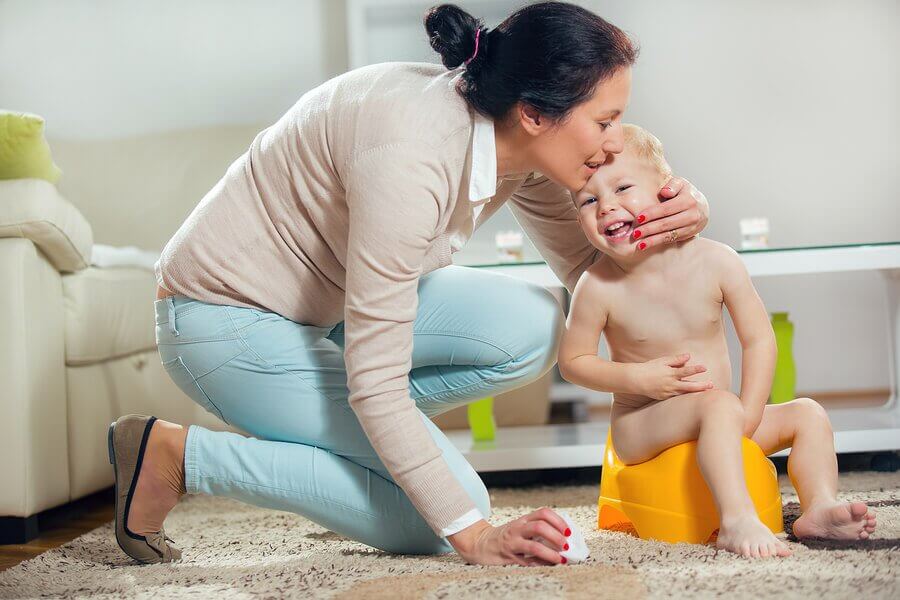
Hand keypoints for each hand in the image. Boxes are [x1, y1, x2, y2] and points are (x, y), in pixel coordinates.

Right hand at [447, 508, 568, 565]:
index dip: (558, 521)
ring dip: (551, 553)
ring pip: (534, 545)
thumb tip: (563, 538)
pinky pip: (528, 562)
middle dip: (557, 536)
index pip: (543, 513)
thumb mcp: (520, 527)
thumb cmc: (505, 537)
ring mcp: (512, 543)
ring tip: (560, 559)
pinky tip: (548, 566)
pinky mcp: (509, 558)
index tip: (568, 531)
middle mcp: (517, 529)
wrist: (479, 544)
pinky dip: (541, 565)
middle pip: (540, 527)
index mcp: (523, 520)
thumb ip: (537, 530)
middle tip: (566, 545)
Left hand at [631, 177, 708, 251]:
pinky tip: (645, 245)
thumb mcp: (680, 183)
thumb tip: (664, 192)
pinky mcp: (688, 235)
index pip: (666, 209)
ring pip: (669, 235)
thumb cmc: (685, 193)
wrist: (702, 207)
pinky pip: (671, 240)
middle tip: (634, 233)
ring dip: (652, 240)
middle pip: (666, 223)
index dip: (651, 214)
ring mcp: (691, 227)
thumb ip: (672, 185)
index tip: (638, 218)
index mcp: (688, 200)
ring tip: (639, 244)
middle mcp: (691, 215)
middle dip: (649, 229)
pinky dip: (657, 243)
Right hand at [631, 353, 713, 399]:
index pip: (685, 371)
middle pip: (689, 386)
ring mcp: (668, 392)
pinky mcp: (664, 397)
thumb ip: (676, 359)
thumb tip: (688, 356)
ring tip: (706, 391)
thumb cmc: (649, 368)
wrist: (635, 380)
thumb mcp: (662, 361)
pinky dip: (684, 396)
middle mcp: (670, 384)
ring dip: (695, 392)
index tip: (704, 367)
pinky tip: (692, 395)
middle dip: (701, 386)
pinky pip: (676, 397)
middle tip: (711, 385)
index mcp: (670, 374)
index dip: (695, 369)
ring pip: (684, 393)